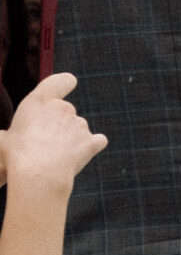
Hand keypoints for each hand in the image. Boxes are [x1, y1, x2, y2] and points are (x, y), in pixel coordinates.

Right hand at [0, 72, 107, 192]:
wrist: (38, 173)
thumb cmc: (15, 155)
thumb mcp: (3, 140)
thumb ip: (8, 135)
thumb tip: (6, 138)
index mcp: (40, 101)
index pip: (61, 81)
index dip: (64, 84)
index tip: (64, 88)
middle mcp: (64, 108)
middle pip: (66, 110)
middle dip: (58, 122)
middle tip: (43, 142)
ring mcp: (80, 124)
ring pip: (78, 127)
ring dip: (70, 137)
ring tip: (54, 155)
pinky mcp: (91, 142)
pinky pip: (97, 141)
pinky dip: (90, 146)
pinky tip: (78, 157)